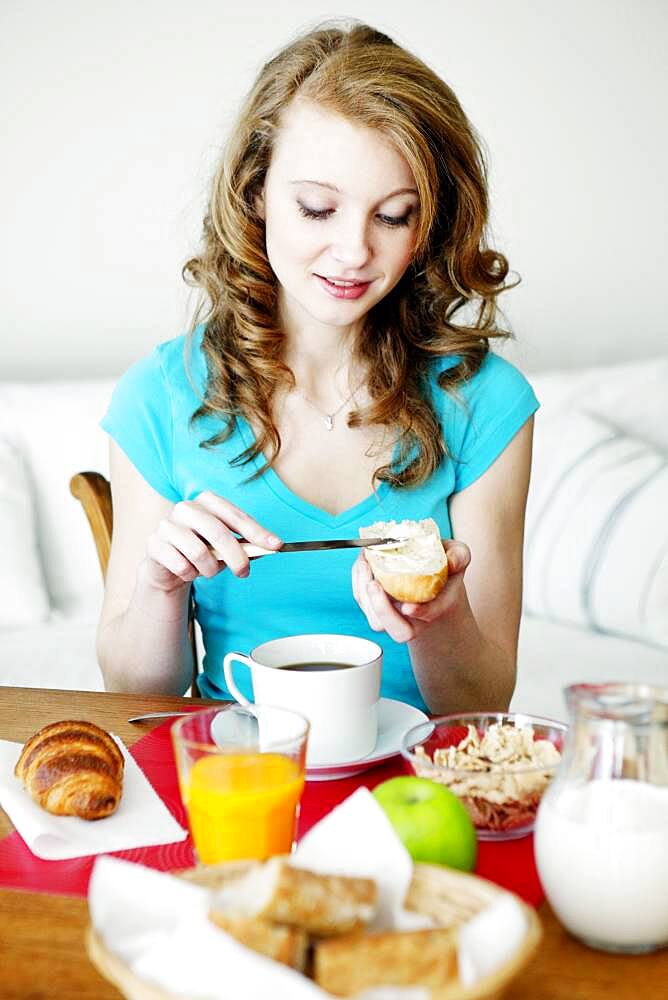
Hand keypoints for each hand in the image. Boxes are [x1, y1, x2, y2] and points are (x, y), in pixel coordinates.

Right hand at [144, 491, 281, 591]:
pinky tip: (189, 572)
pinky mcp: (154, 544)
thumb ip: (247, 545)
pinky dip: (190, 574)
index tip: (276, 546)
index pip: (235, 515)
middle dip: (236, 556)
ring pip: (199, 552)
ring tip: (209, 571)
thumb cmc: (203, 550)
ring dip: (210, 569)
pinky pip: (181, 565)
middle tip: (244, 573)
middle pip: (218, 532)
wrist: (169, 565)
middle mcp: (185, 508)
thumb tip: (271, 547)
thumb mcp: (227, 546)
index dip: (257, 532)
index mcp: (207, 501)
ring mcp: (167, 524)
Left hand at [351, 540, 470, 642]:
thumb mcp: (459, 556)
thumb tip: (452, 561)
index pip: (429, 617)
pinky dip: (358, 580)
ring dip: (364, 594)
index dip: (421, 613)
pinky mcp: (375, 603)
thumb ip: (459, 557)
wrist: (428, 568)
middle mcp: (413, 617)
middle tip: (374, 584)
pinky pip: (362, 599)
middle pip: (397, 630)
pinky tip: (364, 561)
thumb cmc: (444, 565)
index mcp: (436, 607)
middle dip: (383, 611)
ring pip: (375, 619)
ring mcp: (393, 613)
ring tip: (365, 565)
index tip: (409, 606)